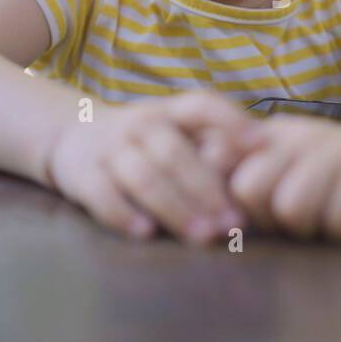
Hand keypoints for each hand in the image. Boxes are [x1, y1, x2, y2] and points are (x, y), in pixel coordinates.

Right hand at [43, 91, 264, 244]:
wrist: (71, 134)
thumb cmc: (143, 140)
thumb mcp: (173, 130)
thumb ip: (211, 144)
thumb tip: (269, 168)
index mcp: (168, 110)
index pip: (201, 105)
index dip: (231, 121)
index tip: (262, 145)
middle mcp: (140, 124)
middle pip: (175, 153)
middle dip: (207, 189)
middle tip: (235, 223)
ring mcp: (109, 148)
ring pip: (144, 177)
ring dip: (175, 208)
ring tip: (202, 235)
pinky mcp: (83, 174)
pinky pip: (103, 195)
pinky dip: (123, 214)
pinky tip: (146, 233)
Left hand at [228, 116, 340, 240]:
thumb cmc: (334, 165)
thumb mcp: (284, 157)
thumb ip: (239, 164)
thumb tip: (203, 173)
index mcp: (270, 135)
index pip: (221, 166)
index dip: (232, 202)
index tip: (256, 215)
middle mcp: (298, 138)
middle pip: (250, 190)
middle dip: (268, 218)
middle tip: (297, 219)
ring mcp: (336, 153)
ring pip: (292, 208)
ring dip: (308, 227)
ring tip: (326, 217)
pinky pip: (339, 220)